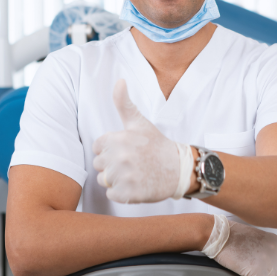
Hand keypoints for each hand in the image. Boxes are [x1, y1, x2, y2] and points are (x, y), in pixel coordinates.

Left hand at [92, 79, 192, 202]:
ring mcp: (123, 176)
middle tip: (132, 162)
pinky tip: (135, 184)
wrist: (179, 168)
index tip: (126, 149)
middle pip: (99, 165)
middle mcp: (119, 157)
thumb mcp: (139, 122)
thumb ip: (124, 103)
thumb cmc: (156, 144)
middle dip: (112, 165)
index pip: (98, 148)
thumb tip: (120, 80)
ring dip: (116, 179)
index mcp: (117, 138)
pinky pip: (111, 194)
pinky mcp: (128, 193)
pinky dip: (121, 192)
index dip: (110, 149)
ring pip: (104, 180)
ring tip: (134, 173)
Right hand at [202, 215, 276, 275]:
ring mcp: (268, 263)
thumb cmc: (234, 235)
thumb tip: (274, 265)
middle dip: (268, 275)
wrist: (220, 234)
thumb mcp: (260, 238)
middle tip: (254, 267)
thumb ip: (271, 250)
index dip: (275, 268)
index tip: (265, 266)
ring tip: (248, 266)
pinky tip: (243, 269)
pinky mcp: (257, 273)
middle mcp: (276, 253)